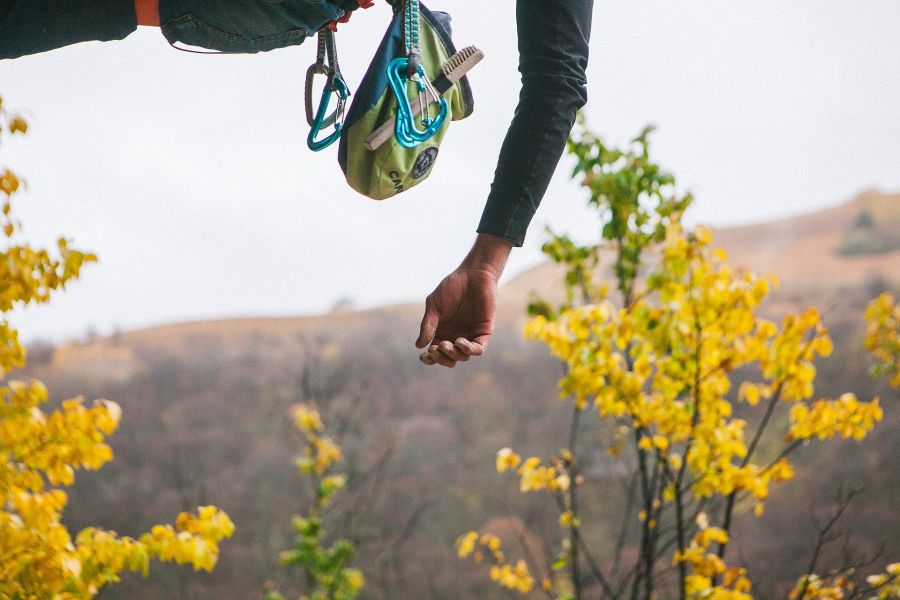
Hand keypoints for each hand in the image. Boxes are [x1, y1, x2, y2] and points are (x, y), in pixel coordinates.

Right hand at [417, 234, 511, 367]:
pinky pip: (479, 348)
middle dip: (441, 358)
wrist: (473, 274)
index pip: (436, 353)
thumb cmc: (451, 288)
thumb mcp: (434, 306)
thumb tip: (419, 346)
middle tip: (436, 349)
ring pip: (463, 356)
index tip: (424, 356)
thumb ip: (428, 324)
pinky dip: (470, 350)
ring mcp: (471, 335)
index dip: (430, 359)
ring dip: (454, 354)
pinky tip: (460, 343)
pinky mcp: (484, 331)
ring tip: (447, 344)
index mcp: (443, 332)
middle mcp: (456, 337)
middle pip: (449, 358)